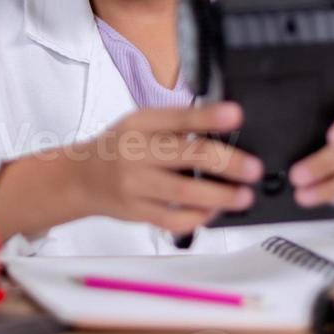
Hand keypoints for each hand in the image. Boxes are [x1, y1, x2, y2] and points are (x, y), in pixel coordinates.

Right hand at [68, 101, 263, 235]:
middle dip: (225, 162)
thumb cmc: (120, 147)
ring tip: (244, 196)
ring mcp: (135, 185)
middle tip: (253, 168)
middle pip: (185, 155)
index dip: (208, 116)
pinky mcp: (137, 212)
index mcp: (140, 124)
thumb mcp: (141, 124)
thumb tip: (222, 125)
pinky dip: (197, 217)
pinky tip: (214, 211)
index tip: (236, 114)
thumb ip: (176, 125)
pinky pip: (171, 219)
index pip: (178, 117)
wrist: (80, 178)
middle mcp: (136, 152)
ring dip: (218, 196)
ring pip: (182, 192)